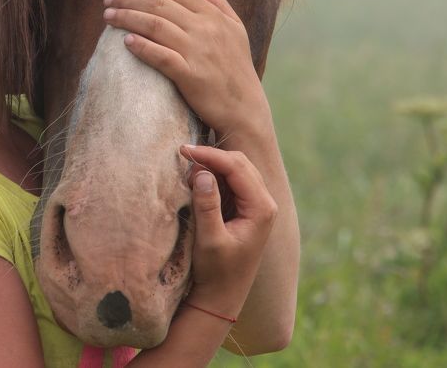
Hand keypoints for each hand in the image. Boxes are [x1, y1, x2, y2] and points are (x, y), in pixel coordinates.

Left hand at [102, 0, 271, 141]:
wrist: (245, 108)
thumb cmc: (236, 68)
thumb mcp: (236, 30)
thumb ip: (216, 3)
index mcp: (213, 15)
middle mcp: (206, 29)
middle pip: (159, 4)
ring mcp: (198, 52)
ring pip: (156, 26)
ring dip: (128, 17)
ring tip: (108, 16)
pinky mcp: (191, 76)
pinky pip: (162, 57)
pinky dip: (143, 47)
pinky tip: (126, 41)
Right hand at [179, 144, 278, 320]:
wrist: (223, 296)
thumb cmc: (217, 272)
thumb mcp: (209, 240)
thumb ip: (207, 206)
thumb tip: (201, 173)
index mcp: (261, 208)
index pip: (236, 167)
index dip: (210, 155)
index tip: (183, 150)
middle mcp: (264, 203)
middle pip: (239, 162)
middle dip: (211, 156)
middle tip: (182, 155)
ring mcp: (255, 205)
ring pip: (235, 169)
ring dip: (212, 164)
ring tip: (186, 170)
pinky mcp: (244, 208)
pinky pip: (230, 181)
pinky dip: (213, 175)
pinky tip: (195, 179)